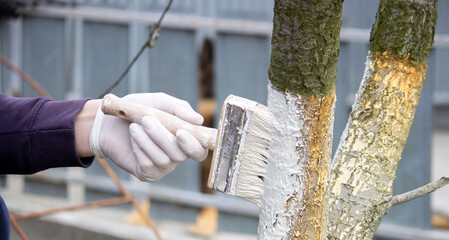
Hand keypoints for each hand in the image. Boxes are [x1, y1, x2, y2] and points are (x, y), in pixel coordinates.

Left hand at [89, 93, 207, 181]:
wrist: (108, 122)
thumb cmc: (137, 110)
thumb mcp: (159, 102)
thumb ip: (178, 108)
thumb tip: (199, 120)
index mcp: (185, 139)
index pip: (200, 150)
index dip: (195, 145)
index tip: (181, 132)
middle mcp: (177, 155)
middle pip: (181, 155)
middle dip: (164, 137)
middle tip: (148, 120)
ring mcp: (163, 166)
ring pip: (164, 159)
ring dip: (148, 140)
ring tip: (134, 125)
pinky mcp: (147, 173)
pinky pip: (148, 165)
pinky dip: (140, 148)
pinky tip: (133, 136)